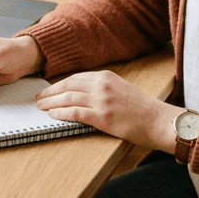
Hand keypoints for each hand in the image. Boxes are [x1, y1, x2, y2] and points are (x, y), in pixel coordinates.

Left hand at [35, 70, 186, 151]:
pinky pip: (75, 113)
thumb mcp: (122, 90)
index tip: (49, 89)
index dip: (59, 84)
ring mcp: (102, 101)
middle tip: (38, 98)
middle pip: (68, 85)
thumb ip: (104, 89)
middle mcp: (102, 85)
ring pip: (68, 98)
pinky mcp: (103, 117)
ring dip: (51, 103)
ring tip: (41, 107)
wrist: (159, 121)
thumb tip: (83, 95)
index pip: (76, 78)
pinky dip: (61, 113)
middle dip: (50, 92)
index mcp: (107, 76)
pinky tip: (52, 115)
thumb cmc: (143, 109)